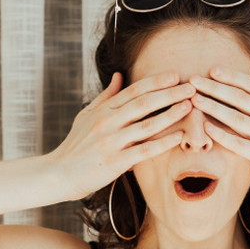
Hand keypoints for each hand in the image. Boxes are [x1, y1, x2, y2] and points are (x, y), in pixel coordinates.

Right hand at [48, 72, 195, 199]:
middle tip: (191, 87)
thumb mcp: (86, 115)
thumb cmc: (75, 145)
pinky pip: (144, 151)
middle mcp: (107, 122)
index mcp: (102, 110)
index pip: (133, 91)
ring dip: (170, 115)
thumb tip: (119, 75)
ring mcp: (111, 142)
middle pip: (143, 103)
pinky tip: (179, 137)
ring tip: (189, 107)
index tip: (174, 75)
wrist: (58, 174)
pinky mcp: (114, 162)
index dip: (155, 82)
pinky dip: (162, 143)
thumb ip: (106, 96)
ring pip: (146, 125)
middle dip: (169, 94)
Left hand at [188, 64, 249, 195]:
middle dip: (215, 87)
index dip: (232, 76)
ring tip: (195, 100)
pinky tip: (207, 129)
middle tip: (194, 80)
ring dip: (214, 107)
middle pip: (240, 98)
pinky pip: (240, 144)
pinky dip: (223, 135)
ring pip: (237, 118)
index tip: (212, 70)